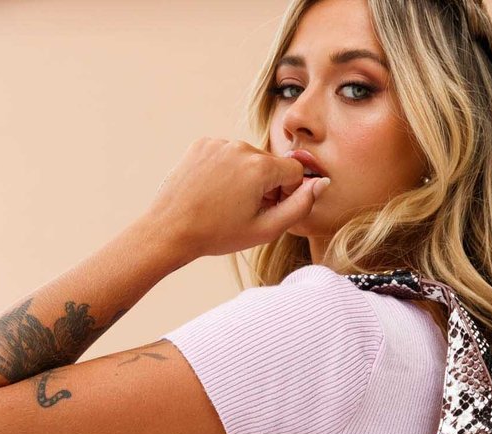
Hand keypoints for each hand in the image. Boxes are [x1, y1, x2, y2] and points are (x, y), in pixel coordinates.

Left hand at [147, 136, 330, 259]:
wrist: (171, 229)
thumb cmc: (218, 234)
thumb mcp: (266, 229)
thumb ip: (300, 206)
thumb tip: (320, 184)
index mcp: (261, 167)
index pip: (295, 172)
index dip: (287, 194)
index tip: (270, 209)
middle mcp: (241, 146)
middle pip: (271, 164)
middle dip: (266, 185)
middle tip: (246, 211)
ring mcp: (219, 143)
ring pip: (248, 159)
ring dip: (246, 178)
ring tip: (227, 203)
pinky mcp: (202, 144)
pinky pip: (226, 154)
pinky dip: (226, 171)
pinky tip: (214, 191)